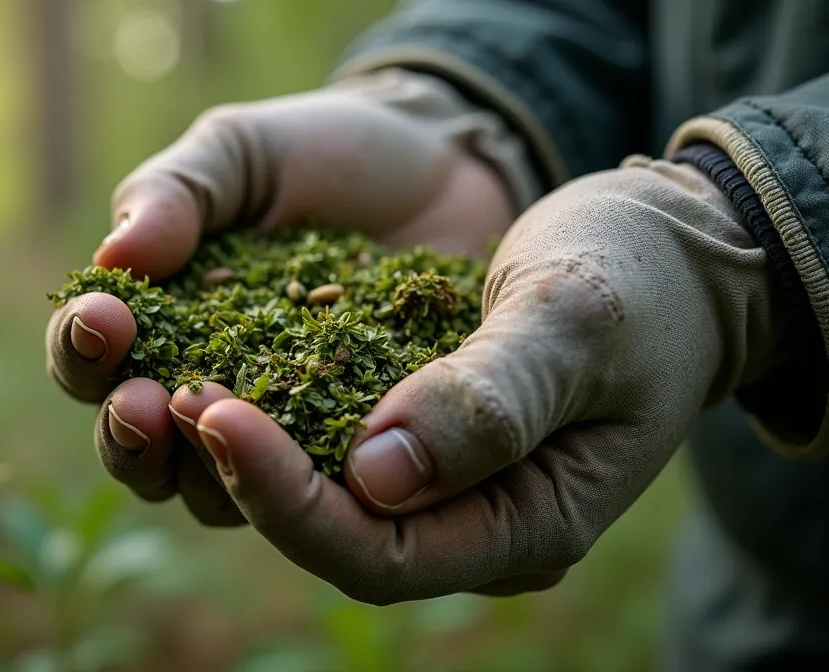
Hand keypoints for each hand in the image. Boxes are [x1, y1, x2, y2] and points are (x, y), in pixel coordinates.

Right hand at [46, 70, 526, 524]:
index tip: (102, 318)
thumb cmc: (320, 154)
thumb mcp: (240, 152)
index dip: (81, 347)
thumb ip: (175, 192)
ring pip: (213, 490)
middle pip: (138, 447)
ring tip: (212, 424)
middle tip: (142, 399)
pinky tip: (315, 447)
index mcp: (158, 324)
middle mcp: (206, 395)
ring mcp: (283, 434)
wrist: (442, 165)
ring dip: (198, 469)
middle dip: (126, 430)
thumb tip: (115, 256)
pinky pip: (320, 487)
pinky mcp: (357, 452)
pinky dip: (305, 477)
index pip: (90, 358)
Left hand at [185, 158, 783, 603]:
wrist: (670, 249)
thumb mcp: (580, 322)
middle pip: (328, 536)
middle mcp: (472, 522)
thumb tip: (379, 474)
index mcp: (529, 526)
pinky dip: (261, 396)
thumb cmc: (644, 281)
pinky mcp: (410, 426)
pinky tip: (203, 349)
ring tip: (158, 374)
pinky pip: (319, 432)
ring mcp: (439, 481)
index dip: (289, 498)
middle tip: (158, 396)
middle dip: (237, 473)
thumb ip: (493, 398)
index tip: (219, 412)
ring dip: (228, 443)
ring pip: (310, 492)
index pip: (380, 555)